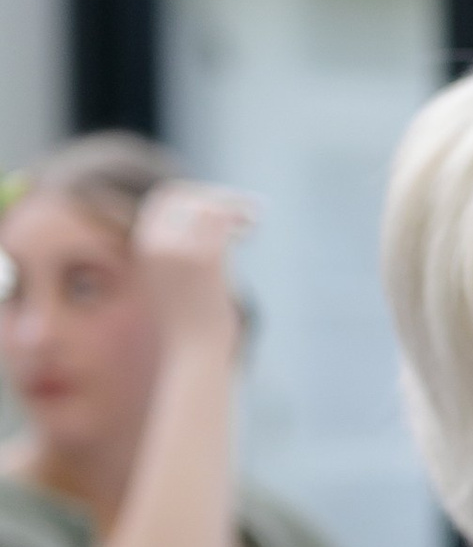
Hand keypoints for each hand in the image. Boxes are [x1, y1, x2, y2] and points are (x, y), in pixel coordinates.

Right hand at [132, 183, 255, 343]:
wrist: (196, 352)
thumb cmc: (190, 323)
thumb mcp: (178, 281)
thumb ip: (185, 252)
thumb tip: (212, 225)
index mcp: (144, 249)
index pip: (163, 201)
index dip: (192, 195)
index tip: (215, 202)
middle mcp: (155, 245)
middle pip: (183, 195)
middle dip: (214, 195)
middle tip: (241, 208)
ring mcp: (178, 250)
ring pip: (207, 204)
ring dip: (233, 207)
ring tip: (253, 218)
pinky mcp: (204, 258)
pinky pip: (223, 220)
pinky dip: (241, 217)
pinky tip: (253, 227)